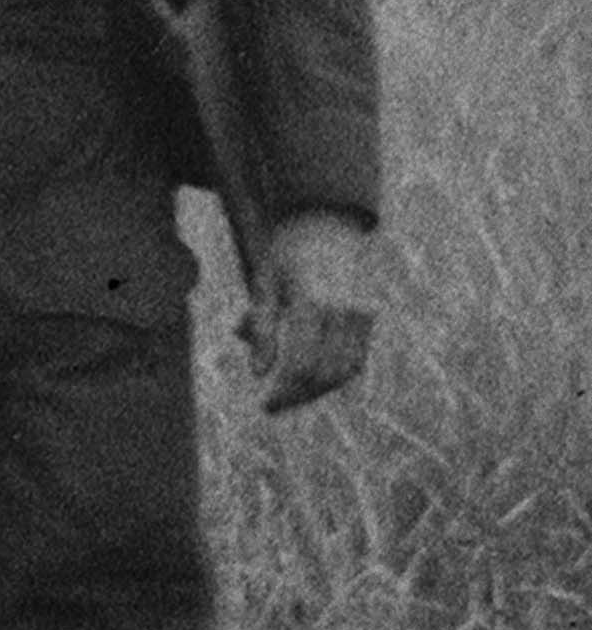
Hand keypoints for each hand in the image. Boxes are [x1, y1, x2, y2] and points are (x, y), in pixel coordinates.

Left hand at [253, 212, 379, 414]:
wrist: (327, 224)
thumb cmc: (286, 253)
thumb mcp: (263, 283)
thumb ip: (261, 326)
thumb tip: (258, 372)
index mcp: (314, 302)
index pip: (302, 364)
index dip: (284, 390)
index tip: (264, 404)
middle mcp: (345, 312)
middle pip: (326, 373)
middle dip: (299, 395)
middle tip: (273, 405)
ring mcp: (363, 315)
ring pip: (346, 370)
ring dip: (318, 390)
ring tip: (289, 395)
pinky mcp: (370, 318)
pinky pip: (357, 358)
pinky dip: (334, 375)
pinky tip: (309, 378)